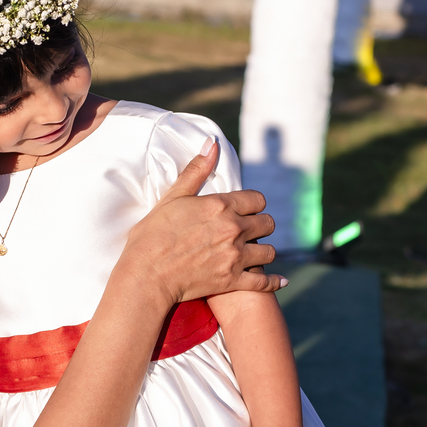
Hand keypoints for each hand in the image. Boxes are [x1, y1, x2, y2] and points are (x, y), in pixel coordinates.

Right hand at [121, 141, 284, 306]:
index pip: (257, 199)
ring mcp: (235, 257)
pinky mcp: (232, 281)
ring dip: (263, 251)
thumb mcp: (172, 197)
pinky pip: (264, 282)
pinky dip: (274, 282)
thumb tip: (212, 143)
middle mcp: (233, 229)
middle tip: (249, 230)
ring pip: (269, 252)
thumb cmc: (152, 235)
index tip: (245, 209)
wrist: (146, 274)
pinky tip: (280, 280)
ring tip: (255, 253)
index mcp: (220, 206)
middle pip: (267, 223)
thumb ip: (195, 171)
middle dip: (260, 225)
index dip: (252, 204)